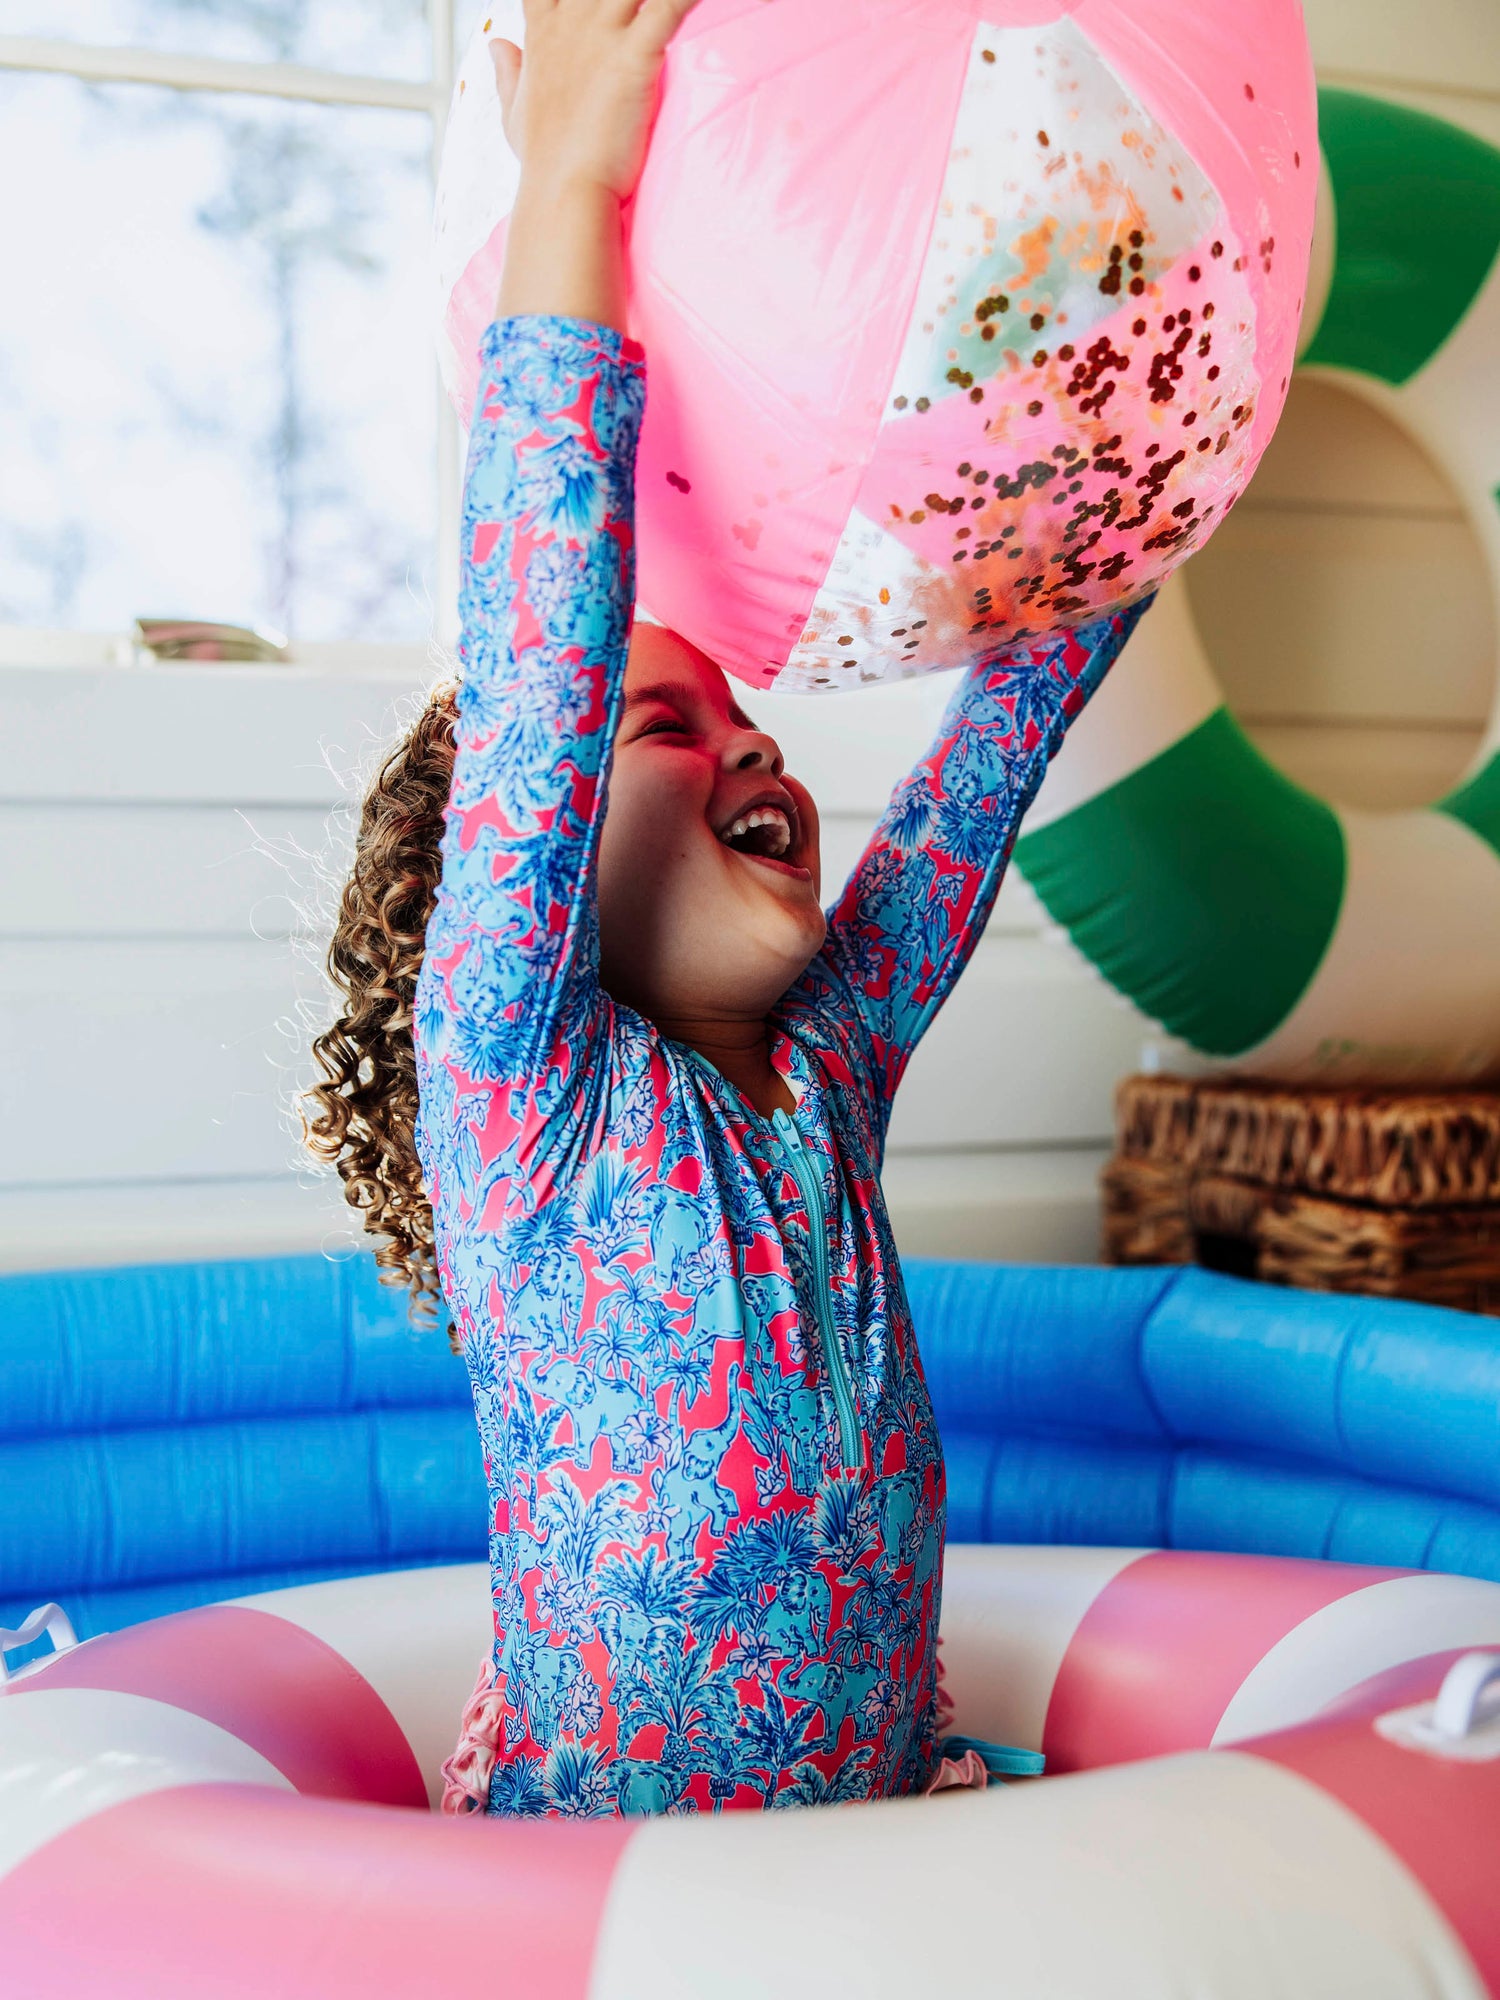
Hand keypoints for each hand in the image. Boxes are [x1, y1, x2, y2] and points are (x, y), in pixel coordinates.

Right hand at [491, 0, 699, 203]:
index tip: (584, 4)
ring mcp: (602, 35)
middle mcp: (571, 23)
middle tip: (632, 11)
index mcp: (542, 33)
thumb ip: (509, 72)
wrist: (564, 192)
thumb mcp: (514, 113)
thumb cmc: (543, 162)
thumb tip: (496, 43)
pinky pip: (667, 7)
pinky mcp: (634, 56)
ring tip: (678, 3)